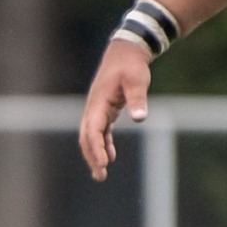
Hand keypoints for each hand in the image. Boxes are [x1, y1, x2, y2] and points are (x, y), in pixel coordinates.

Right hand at [79, 38, 153, 180]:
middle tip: (100, 175)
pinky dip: (103, 144)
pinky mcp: (105, 109)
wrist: (126, 51)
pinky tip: (111, 157)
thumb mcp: (137, 81)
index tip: (104, 163)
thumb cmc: (131, 65)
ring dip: (94, 154)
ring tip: (101, 174)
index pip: (93, 130)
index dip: (97, 148)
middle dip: (92, 156)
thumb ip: (137, 99)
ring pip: (90, 136)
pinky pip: (100, 131)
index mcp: (99, 102)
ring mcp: (98, 109)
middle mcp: (94, 107)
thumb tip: (140, 117)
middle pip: (87, 137)